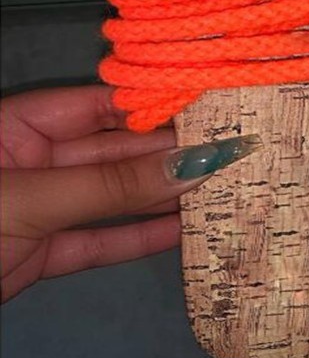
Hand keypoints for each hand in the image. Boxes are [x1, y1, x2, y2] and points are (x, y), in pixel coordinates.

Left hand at [1, 85, 259, 301]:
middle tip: (237, 151)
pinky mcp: (42, 254)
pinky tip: (185, 233)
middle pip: (116, 152)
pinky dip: (140, 240)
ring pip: (114, 198)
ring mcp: (40, 208)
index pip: (103, 104)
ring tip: (227, 188)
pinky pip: (100, 241)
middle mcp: (35, 159)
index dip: (160, 105)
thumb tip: (196, 164)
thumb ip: (112, 185)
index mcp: (19, 125)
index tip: (216, 106)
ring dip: (166, 199)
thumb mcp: (29, 199)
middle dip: (173, 155)